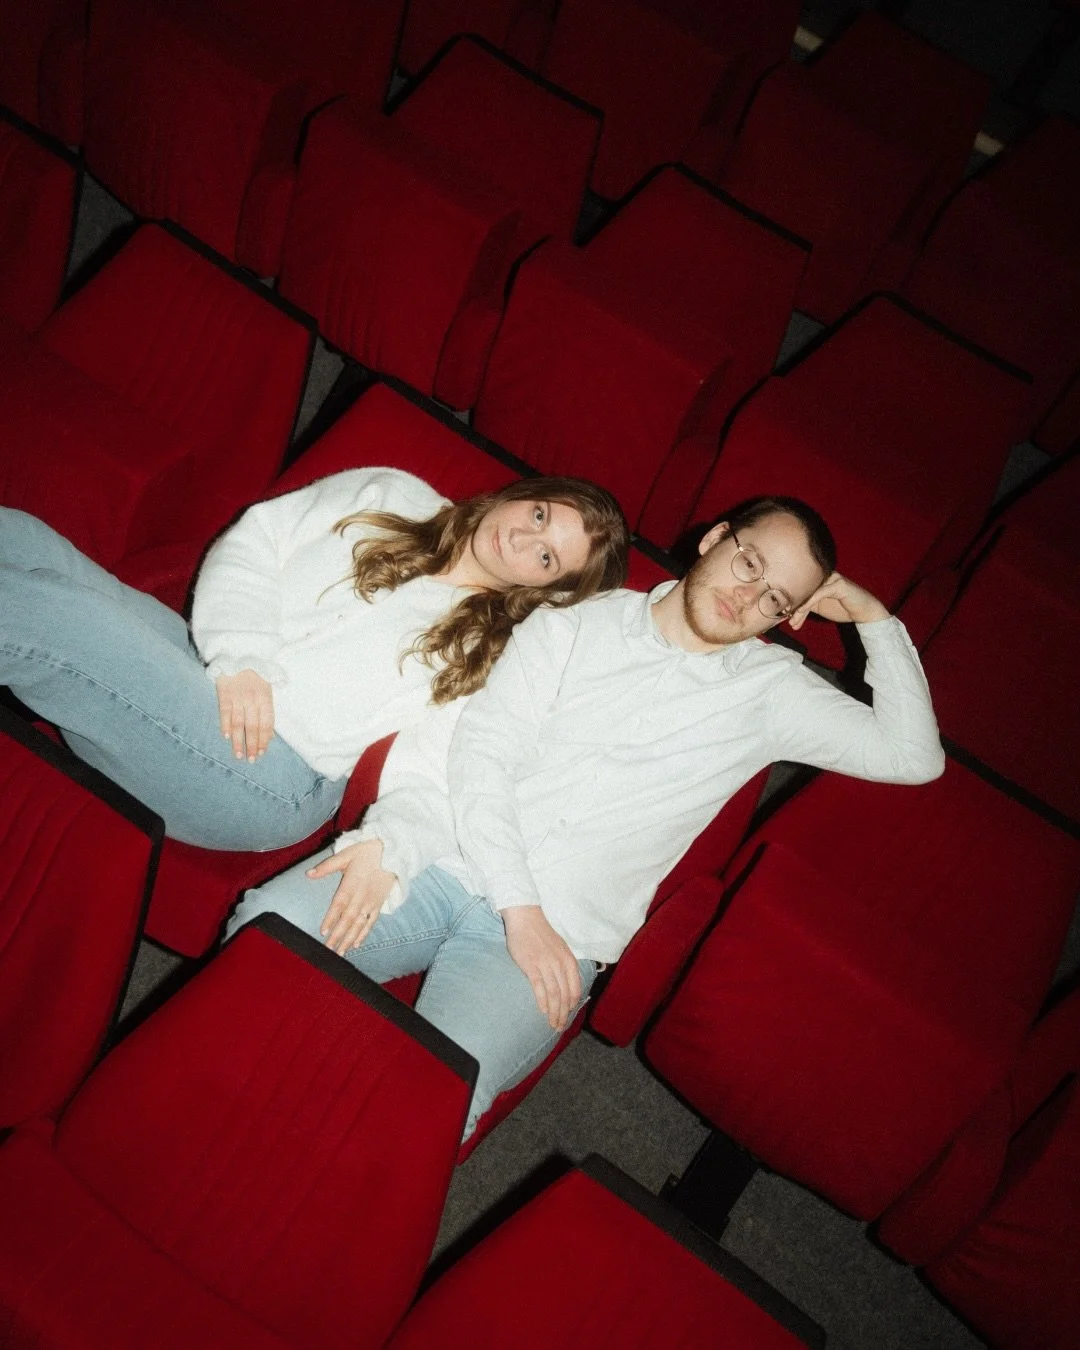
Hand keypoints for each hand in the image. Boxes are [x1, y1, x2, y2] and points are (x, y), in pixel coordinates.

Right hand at [216, 669, 274, 760]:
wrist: (239, 651)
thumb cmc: (255, 672)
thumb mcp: (268, 686)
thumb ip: (268, 709)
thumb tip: (271, 734)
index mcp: (265, 697)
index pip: (267, 723)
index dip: (264, 739)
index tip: (262, 753)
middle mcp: (252, 699)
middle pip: (253, 726)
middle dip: (252, 745)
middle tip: (251, 760)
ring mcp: (238, 696)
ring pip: (238, 723)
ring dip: (238, 740)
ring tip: (239, 755)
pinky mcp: (224, 692)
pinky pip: (224, 711)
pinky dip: (224, 724)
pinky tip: (225, 737)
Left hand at [311, 839, 396, 954]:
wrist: (392, 851)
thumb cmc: (366, 852)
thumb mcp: (345, 854)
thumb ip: (327, 866)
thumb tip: (308, 874)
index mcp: (351, 884)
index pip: (339, 905)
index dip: (331, 919)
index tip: (323, 932)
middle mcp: (361, 896)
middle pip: (348, 919)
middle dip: (338, 935)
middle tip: (328, 949)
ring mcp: (371, 902)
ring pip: (359, 924)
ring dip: (349, 939)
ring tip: (340, 952)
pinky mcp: (379, 904)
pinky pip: (371, 922)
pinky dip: (364, 934)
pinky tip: (356, 944)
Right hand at [502, 905, 580, 1030]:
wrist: (526, 918)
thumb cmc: (541, 934)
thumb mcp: (560, 949)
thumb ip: (564, 966)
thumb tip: (566, 986)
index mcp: (569, 961)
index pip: (575, 989)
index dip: (572, 1006)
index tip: (567, 1016)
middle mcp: (560, 964)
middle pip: (565, 995)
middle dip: (563, 1014)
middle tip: (559, 1027)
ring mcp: (546, 965)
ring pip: (554, 994)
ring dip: (554, 1012)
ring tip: (552, 1024)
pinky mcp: (532, 965)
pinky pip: (539, 987)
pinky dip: (543, 1001)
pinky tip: (543, 1011)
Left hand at [789, 572, 889, 630]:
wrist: (864, 612)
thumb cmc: (843, 608)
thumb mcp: (820, 607)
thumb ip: (807, 605)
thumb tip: (788, 612)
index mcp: (819, 580)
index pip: (802, 591)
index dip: (793, 605)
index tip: (787, 619)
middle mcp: (824, 576)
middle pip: (804, 591)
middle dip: (795, 609)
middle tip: (790, 624)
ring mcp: (831, 578)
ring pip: (810, 593)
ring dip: (800, 609)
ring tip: (794, 623)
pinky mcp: (838, 584)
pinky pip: (819, 593)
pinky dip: (808, 603)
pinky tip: (800, 612)